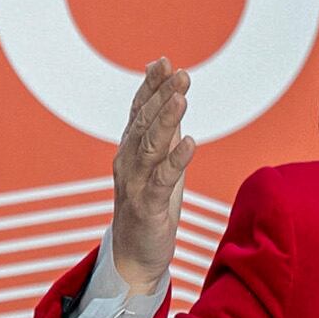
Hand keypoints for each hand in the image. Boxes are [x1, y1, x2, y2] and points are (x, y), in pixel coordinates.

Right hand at [111, 58, 194, 293]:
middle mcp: (127, 162)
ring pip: (150, 146)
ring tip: (181, 97)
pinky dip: (175, 160)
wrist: (134, 256)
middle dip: (161, 96)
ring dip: (166, 120)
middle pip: (144, 123)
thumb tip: (172, 94)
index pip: (139, 111)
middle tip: (179, 73)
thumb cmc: (150, 206)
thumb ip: (163, 130)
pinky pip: (161, 180)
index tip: (163, 61)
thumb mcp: (159, 162)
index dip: (150, 86)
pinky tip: (190, 142)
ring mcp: (134, 184)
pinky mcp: (147, 207)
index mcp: (130, 149)